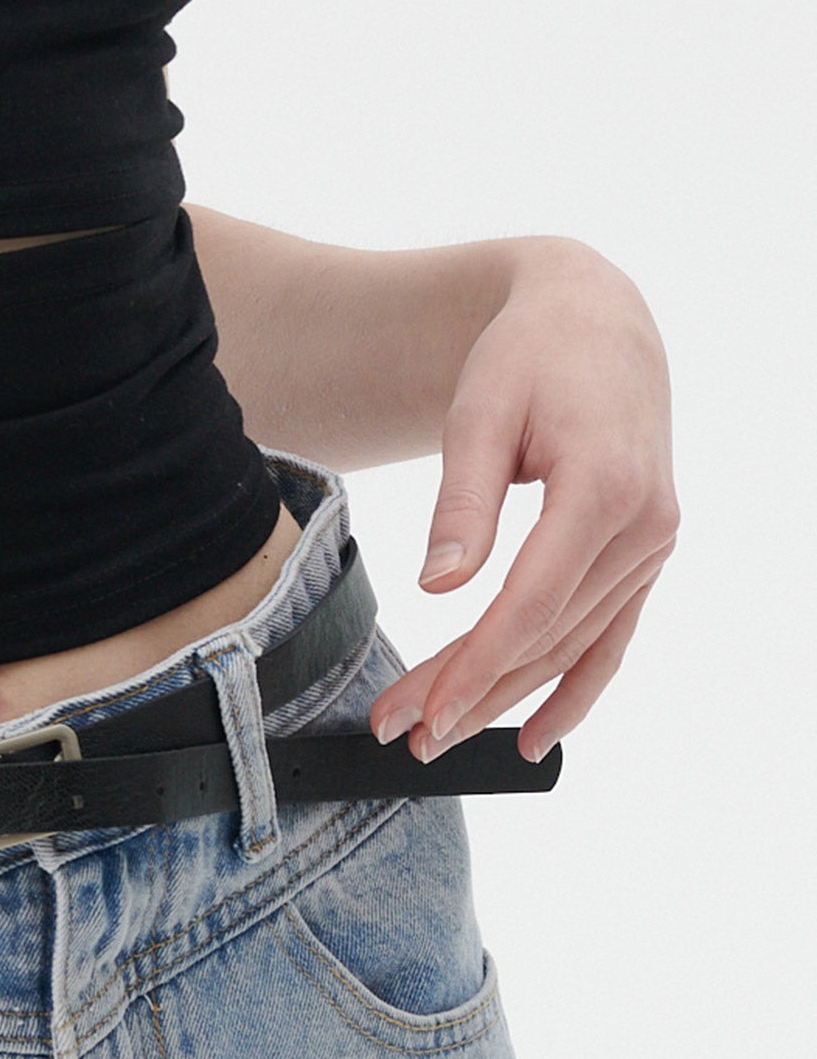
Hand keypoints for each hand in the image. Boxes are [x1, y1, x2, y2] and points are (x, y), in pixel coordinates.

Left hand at [367, 238, 678, 764]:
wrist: (595, 322)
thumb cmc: (530, 354)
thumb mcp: (480, 412)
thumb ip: (462, 504)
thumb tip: (438, 589)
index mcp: (607, 487)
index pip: (535, 601)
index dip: (479, 664)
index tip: (427, 708)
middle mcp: (644, 525)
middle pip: (550, 634)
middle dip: (475, 691)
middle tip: (405, 732)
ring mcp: (652, 545)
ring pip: (575, 644)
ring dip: (509, 697)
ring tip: (440, 736)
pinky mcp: (645, 554)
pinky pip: (610, 636)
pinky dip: (574, 688)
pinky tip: (533, 735)